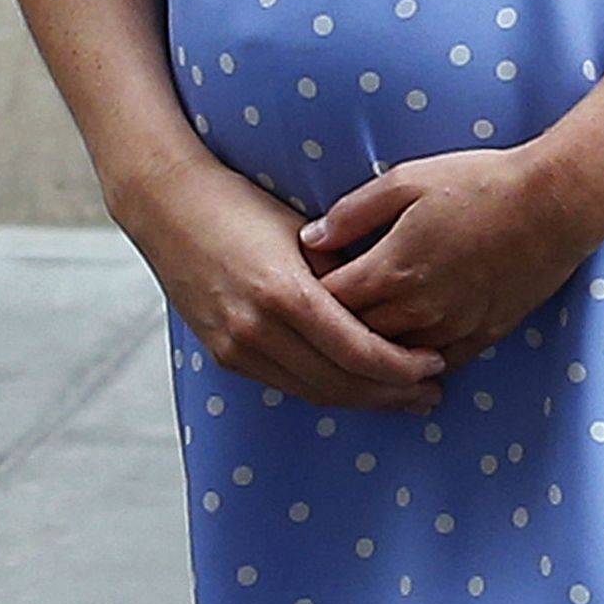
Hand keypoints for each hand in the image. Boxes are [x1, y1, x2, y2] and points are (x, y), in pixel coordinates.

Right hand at [115, 147, 447, 411]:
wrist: (168, 207)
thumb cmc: (241, 203)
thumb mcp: (302, 230)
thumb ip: (342, 272)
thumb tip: (391, 304)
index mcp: (284, 293)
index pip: (357, 351)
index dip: (401, 366)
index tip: (435, 364)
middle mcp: (258, 330)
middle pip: (339, 383)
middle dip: (391, 393)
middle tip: (431, 392)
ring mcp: (237, 347)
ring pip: (313, 391)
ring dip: (362, 400)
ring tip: (402, 399)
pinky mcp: (224, 355)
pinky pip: (286, 383)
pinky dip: (325, 389)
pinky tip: (352, 386)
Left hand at [299, 142, 603, 370]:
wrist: (552, 205)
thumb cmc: (479, 183)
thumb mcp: (407, 180)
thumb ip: (354, 212)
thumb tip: (311, 237)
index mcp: (391, 269)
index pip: (328, 300)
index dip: (307, 291)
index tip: (304, 276)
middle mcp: (416, 310)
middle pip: (354, 337)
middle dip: (333, 326)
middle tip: (319, 312)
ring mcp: (450, 328)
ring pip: (393, 359)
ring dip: (371, 351)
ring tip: (355, 336)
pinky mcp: (481, 336)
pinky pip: (436, 365)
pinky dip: (414, 364)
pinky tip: (405, 355)